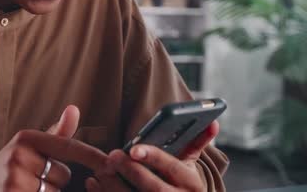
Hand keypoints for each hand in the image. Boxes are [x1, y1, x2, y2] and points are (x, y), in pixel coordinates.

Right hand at [0, 105, 106, 191]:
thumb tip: (74, 109)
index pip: (68, 147)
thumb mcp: (30, 145)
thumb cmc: (14, 164)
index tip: (110, 164)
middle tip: (34, 176)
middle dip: (55, 179)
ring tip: (28, 187)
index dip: (92, 157)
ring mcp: (14, 181)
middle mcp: (18, 157)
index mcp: (26, 138)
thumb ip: (57, 133)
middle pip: (63, 175)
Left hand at [86, 121, 218, 191]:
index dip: (154, 157)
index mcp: (192, 184)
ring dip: (114, 186)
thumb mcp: (190, 165)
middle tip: (111, 156)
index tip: (134, 148)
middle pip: (155, 189)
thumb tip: (212, 122)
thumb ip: (196, 142)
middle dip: (132, 172)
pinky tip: (93, 184)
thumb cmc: (180, 184)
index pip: (174, 168)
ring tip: (99, 170)